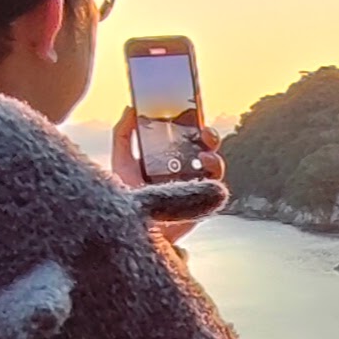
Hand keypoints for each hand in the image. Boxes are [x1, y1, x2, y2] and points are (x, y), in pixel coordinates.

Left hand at [112, 108, 225, 242]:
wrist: (131, 231)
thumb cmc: (128, 197)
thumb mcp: (121, 161)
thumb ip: (124, 134)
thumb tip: (130, 108)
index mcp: (170, 156)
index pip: (187, 134)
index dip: (193, 120)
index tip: (192, 107)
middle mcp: (186, 169)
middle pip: (205, 147)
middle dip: (209, 135)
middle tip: (202, 129)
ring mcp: (196, 186)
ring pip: (215, 166)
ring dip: (214, 157)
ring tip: (204, 155)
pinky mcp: (202, 203)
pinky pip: (217, 188)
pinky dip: (215, 177)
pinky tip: (205, 170)